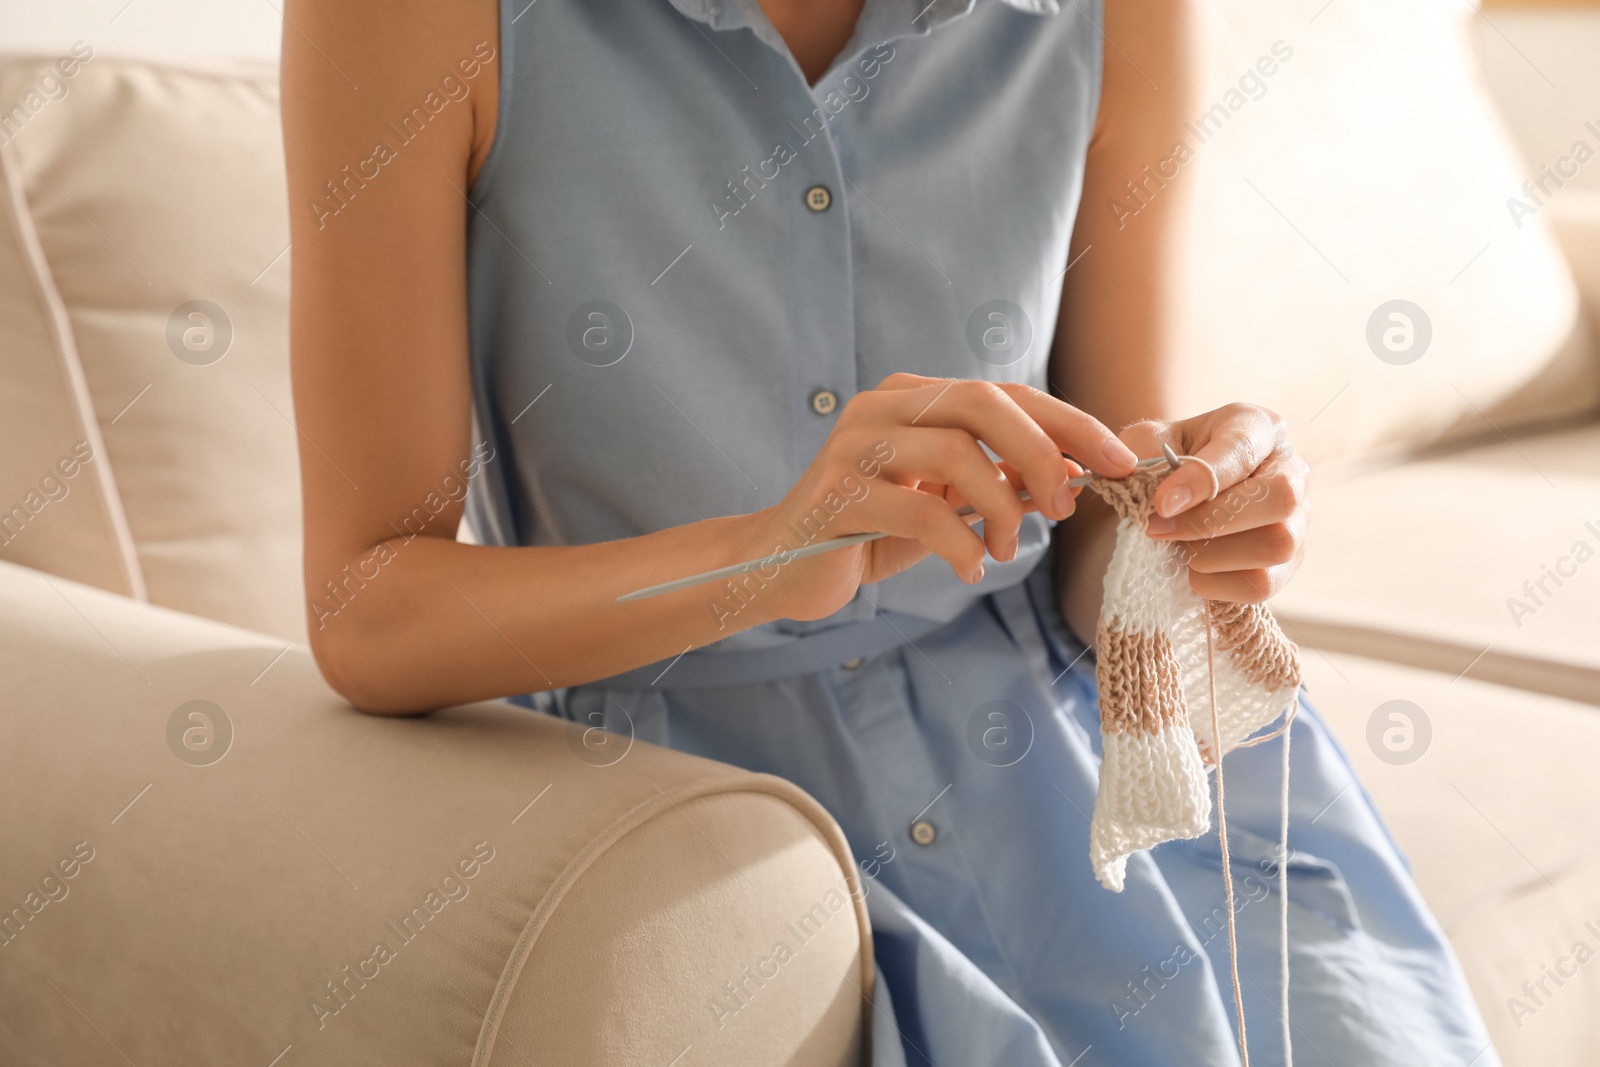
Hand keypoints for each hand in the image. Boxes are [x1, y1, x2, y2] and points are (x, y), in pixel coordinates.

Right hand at [748, 374, 1139, 622]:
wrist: (781, 566)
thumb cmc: (869, 531)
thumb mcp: (943, 502)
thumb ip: (996, 482)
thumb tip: (1070, 477)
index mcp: (912, 396)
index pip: (1005, 393)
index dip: (1068, 424)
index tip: (1120, 459)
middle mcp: (881, 406)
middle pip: (983, 403)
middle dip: (1041, 452)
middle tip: (1066, 505)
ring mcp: (855, 445)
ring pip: (956, 453)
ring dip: (1001, 507)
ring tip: (1006, 548)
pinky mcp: (838, 494)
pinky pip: (921, 512)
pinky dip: (960, 544)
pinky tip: (969, 568)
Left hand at [1120, 404, 1308, 603]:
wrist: (1179, 496)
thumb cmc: (1168, 460)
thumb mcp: (1147, 442)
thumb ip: (1142, 453)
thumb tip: (1160, 499)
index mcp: (1257, 427)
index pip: (1243, 449)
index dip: (1202, 478)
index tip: (1161, 504)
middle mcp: (1290, 469)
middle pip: (1281, 498)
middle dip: (1212, 520)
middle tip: (1159, 529)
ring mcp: (1298, 519)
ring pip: (1277, 545)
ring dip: (1213, 554)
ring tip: (1178, 547)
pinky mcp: (1289, 562)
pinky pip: (1263, 583)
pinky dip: (1219, 584)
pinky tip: (1195, 568)